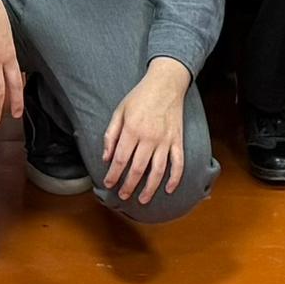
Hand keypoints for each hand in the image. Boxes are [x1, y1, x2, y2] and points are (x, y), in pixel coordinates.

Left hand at [100, 61, 193, 204]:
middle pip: (138, 169)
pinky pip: (178, 163)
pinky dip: (175, 178)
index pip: (120, 159)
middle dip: (128, 185)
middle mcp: (149, 138)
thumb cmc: (140, 97)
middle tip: (122, 195)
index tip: (108, 184)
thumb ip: (111, 135)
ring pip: (158, 171)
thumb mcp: (119, 111)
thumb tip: (106, 157)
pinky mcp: (177, 141)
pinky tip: (169, 189)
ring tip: (142, 199)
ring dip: (150, 188)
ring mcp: (166, 140)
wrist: (166, 84)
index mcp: (132, 130)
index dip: (113, 174)